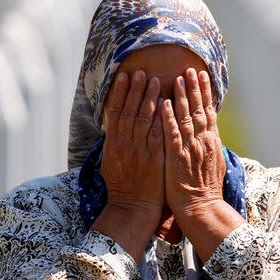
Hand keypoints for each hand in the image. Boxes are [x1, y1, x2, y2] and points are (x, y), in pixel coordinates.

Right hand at [99, 70, 164, 235]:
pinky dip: (162, 118)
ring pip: (144, 120)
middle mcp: (125, 145)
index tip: (124, 76)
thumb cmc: (123, 187)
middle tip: (141, 71)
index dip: (121, 93)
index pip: (116, 112)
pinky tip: (166, 104)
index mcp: (113, 144)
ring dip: (149, 98)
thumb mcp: (112, 162)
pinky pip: (158, 134)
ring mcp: (140, 151)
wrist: (133, 209)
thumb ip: (115, 142)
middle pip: (130, 111)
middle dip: (136, 90)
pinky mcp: (155, 159)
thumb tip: (115, 125)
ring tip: (155, 80)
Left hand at [161, 68, 243, 260]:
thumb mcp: (211, 164)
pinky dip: (168, 118)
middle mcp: (202, 141)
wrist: (201, 208)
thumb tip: (209, 133)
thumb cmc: (205, 190)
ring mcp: (190, 148)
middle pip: (198, 109)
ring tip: (177, 79)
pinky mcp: (177, 157)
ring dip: (181, 97)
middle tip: (190, 69)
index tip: (201, 76)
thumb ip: (209, 146)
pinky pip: (172, 133)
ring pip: (185, 117)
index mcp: (210, 142)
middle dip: (194, 88)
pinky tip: (164, 104)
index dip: (204, 93)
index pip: (208, 112)